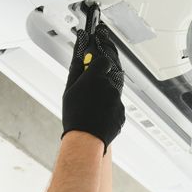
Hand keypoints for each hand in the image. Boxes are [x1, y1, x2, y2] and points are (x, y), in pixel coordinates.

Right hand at [61, 24, 124, 149]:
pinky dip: (108, 109)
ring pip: (112, 93)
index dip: (99, 62)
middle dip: (101, 80)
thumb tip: (79, 52)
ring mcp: (118, 100)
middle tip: (90, 90)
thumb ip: (76, 68)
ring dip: (104, 97)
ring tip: (91, 108)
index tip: (94, 64)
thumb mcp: (69, 89)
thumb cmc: (75, 115)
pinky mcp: (122, 113)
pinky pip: (115, 107)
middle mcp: (110, 86)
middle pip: (109, 76)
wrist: (85, 139)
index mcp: (96, 77)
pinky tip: (97, 116)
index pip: (104, 59)